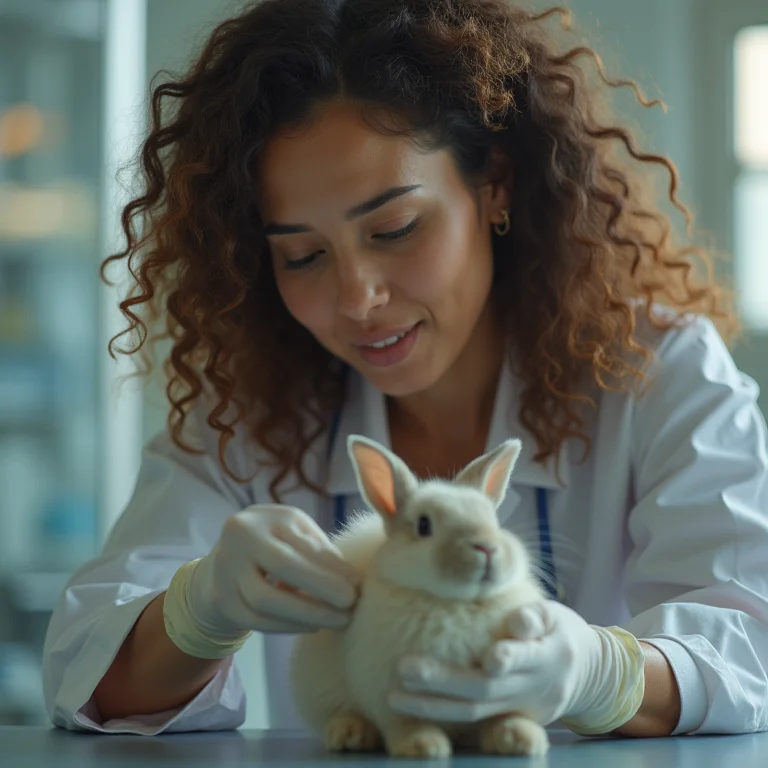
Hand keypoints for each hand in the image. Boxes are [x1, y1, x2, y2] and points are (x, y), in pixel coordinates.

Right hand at [163, 504, 360, 657]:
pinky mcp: (223, 601)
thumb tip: (352, 580)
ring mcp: (224, 570)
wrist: (225, 560)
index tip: (358, 585)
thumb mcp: (295, 533)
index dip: (332, 567)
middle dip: (321, 588)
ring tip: (337, 620)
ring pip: (265, 600)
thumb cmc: (275, 542)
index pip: (301, 544)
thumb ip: (319, 550)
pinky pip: (256, 621)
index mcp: (264, 517)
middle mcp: (238, 539)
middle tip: (351, 605)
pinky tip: (313, 626)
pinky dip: (288, 626)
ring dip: (306, 614)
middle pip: (281, 566)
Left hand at [388, 600, 644, 734]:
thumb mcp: (555, 615)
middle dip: (444, 682)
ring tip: (394, 696)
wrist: (586, 673)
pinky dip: (444, 716)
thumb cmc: (559, 631)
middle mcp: (534, 688)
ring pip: (475, 712)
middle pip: (487, 689)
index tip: (491, 659)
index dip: (512, 658)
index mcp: (550, 655)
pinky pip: (475, 723)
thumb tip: (517, 622)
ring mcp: (522, 710)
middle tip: (403, 669)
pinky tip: (412, 708)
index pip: (529, 657)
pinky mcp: (512, 722)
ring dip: (433, 706)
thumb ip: (535, 617)